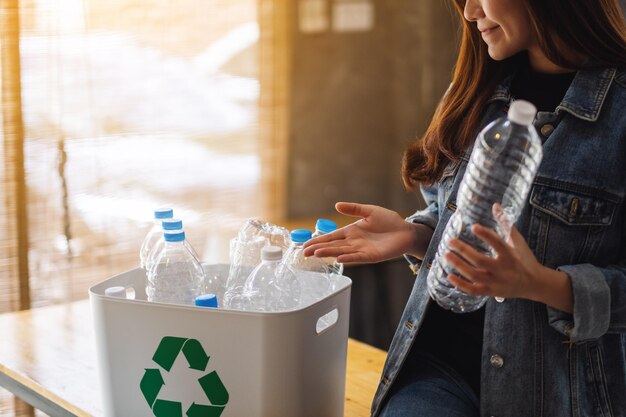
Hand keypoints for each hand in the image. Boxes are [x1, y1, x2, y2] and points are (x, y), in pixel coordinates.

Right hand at [302, 202, 432, 263]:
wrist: (406, 231)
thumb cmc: (389, 221)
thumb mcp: (369, 211)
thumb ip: (354, 209)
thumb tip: (337, 205)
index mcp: (352, 231)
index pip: (331, 237)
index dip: (319, 240)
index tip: (306, 245)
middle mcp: (354, 242)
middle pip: (333, 246)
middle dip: (318, 249)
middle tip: (304, 253)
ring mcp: (362, 250)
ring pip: (342, 252)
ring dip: (329, 253)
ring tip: (317, 254)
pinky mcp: (372, 256)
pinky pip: (357, 257)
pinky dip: (348, 258)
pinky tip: (338, 258)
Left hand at [444, 224, 541, 299]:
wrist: (535, 284)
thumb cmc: (524, 258)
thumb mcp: (518, 241)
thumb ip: (505, 224)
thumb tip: (495, 205)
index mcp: (512, 255)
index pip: (498, 244)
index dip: (486, 235)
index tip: (473, 226)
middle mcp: (504, 270)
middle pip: (481, 261)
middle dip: (464, 251)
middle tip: (450, 241)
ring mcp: (497, 283)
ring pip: (475, 275)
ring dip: (459, 265)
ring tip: (446, 255)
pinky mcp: (492, 292)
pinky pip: (474, 290)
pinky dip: (461, 284)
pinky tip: (449, 276)